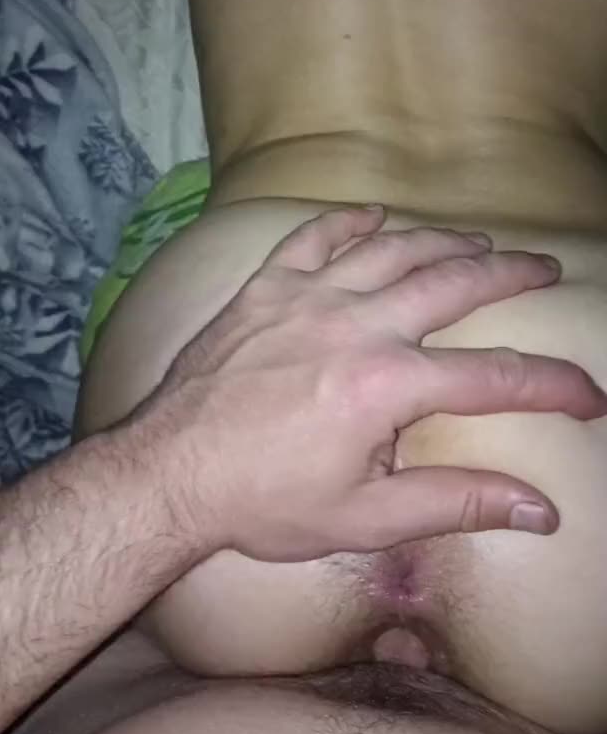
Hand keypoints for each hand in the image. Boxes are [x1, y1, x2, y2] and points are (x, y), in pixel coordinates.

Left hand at [151, 206, 605, 560]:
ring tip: (477, 239)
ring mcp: (306, 298)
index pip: (495, 377)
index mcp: (386, 386)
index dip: (553, 385)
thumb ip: (456, 504)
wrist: (168, 472)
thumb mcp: (366, 518)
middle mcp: (355, 325)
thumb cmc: (264, 503)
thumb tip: (540, 509)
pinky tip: (374, 215)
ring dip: (441, 240)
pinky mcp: (265, 289)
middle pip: (451, 283)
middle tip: (543, 266)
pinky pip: (312, 239)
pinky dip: (346, 222)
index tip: (588, 394)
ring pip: (391, 250)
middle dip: (508, 274)